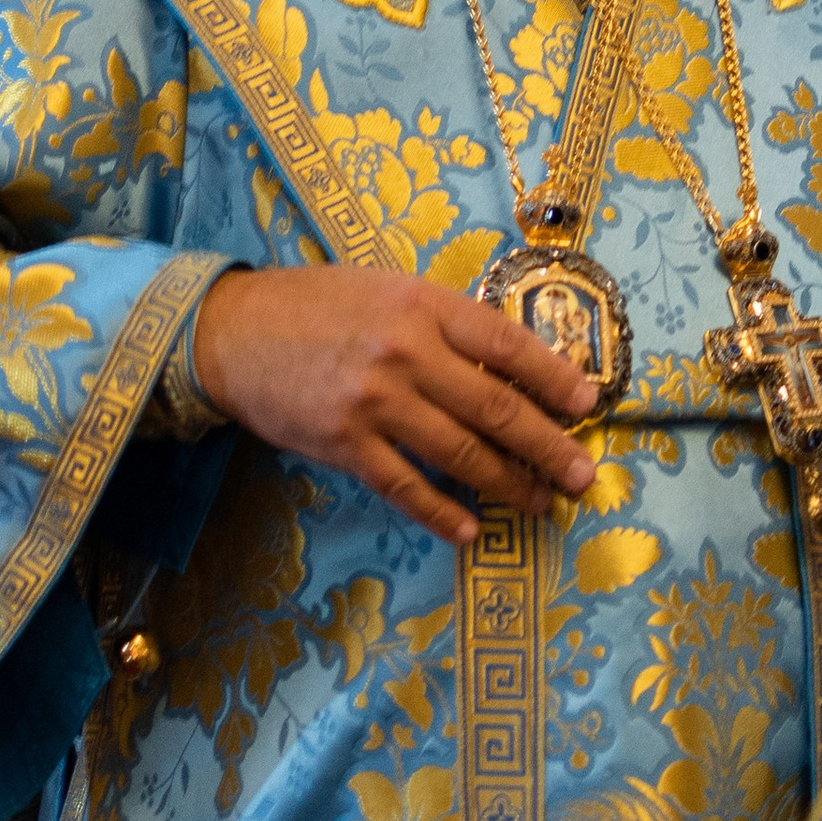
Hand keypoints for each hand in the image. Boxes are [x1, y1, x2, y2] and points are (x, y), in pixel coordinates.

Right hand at [191, 266, 599, 545]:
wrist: (232, 332)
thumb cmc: (317, 306)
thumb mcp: (388, 290)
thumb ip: (445, 323)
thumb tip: (512, 366)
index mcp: (423, 305)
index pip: (508, 344)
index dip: (555, 377)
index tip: (588, 404)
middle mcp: (406, 352)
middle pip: (496, 406)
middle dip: (547, 446)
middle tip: (582, 474)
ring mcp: (375, 403)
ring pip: (460, 453)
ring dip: (507, 484)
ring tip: (538, 503)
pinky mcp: (345, 445)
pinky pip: (407, 487)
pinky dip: (442, 513)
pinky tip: (470, 530)